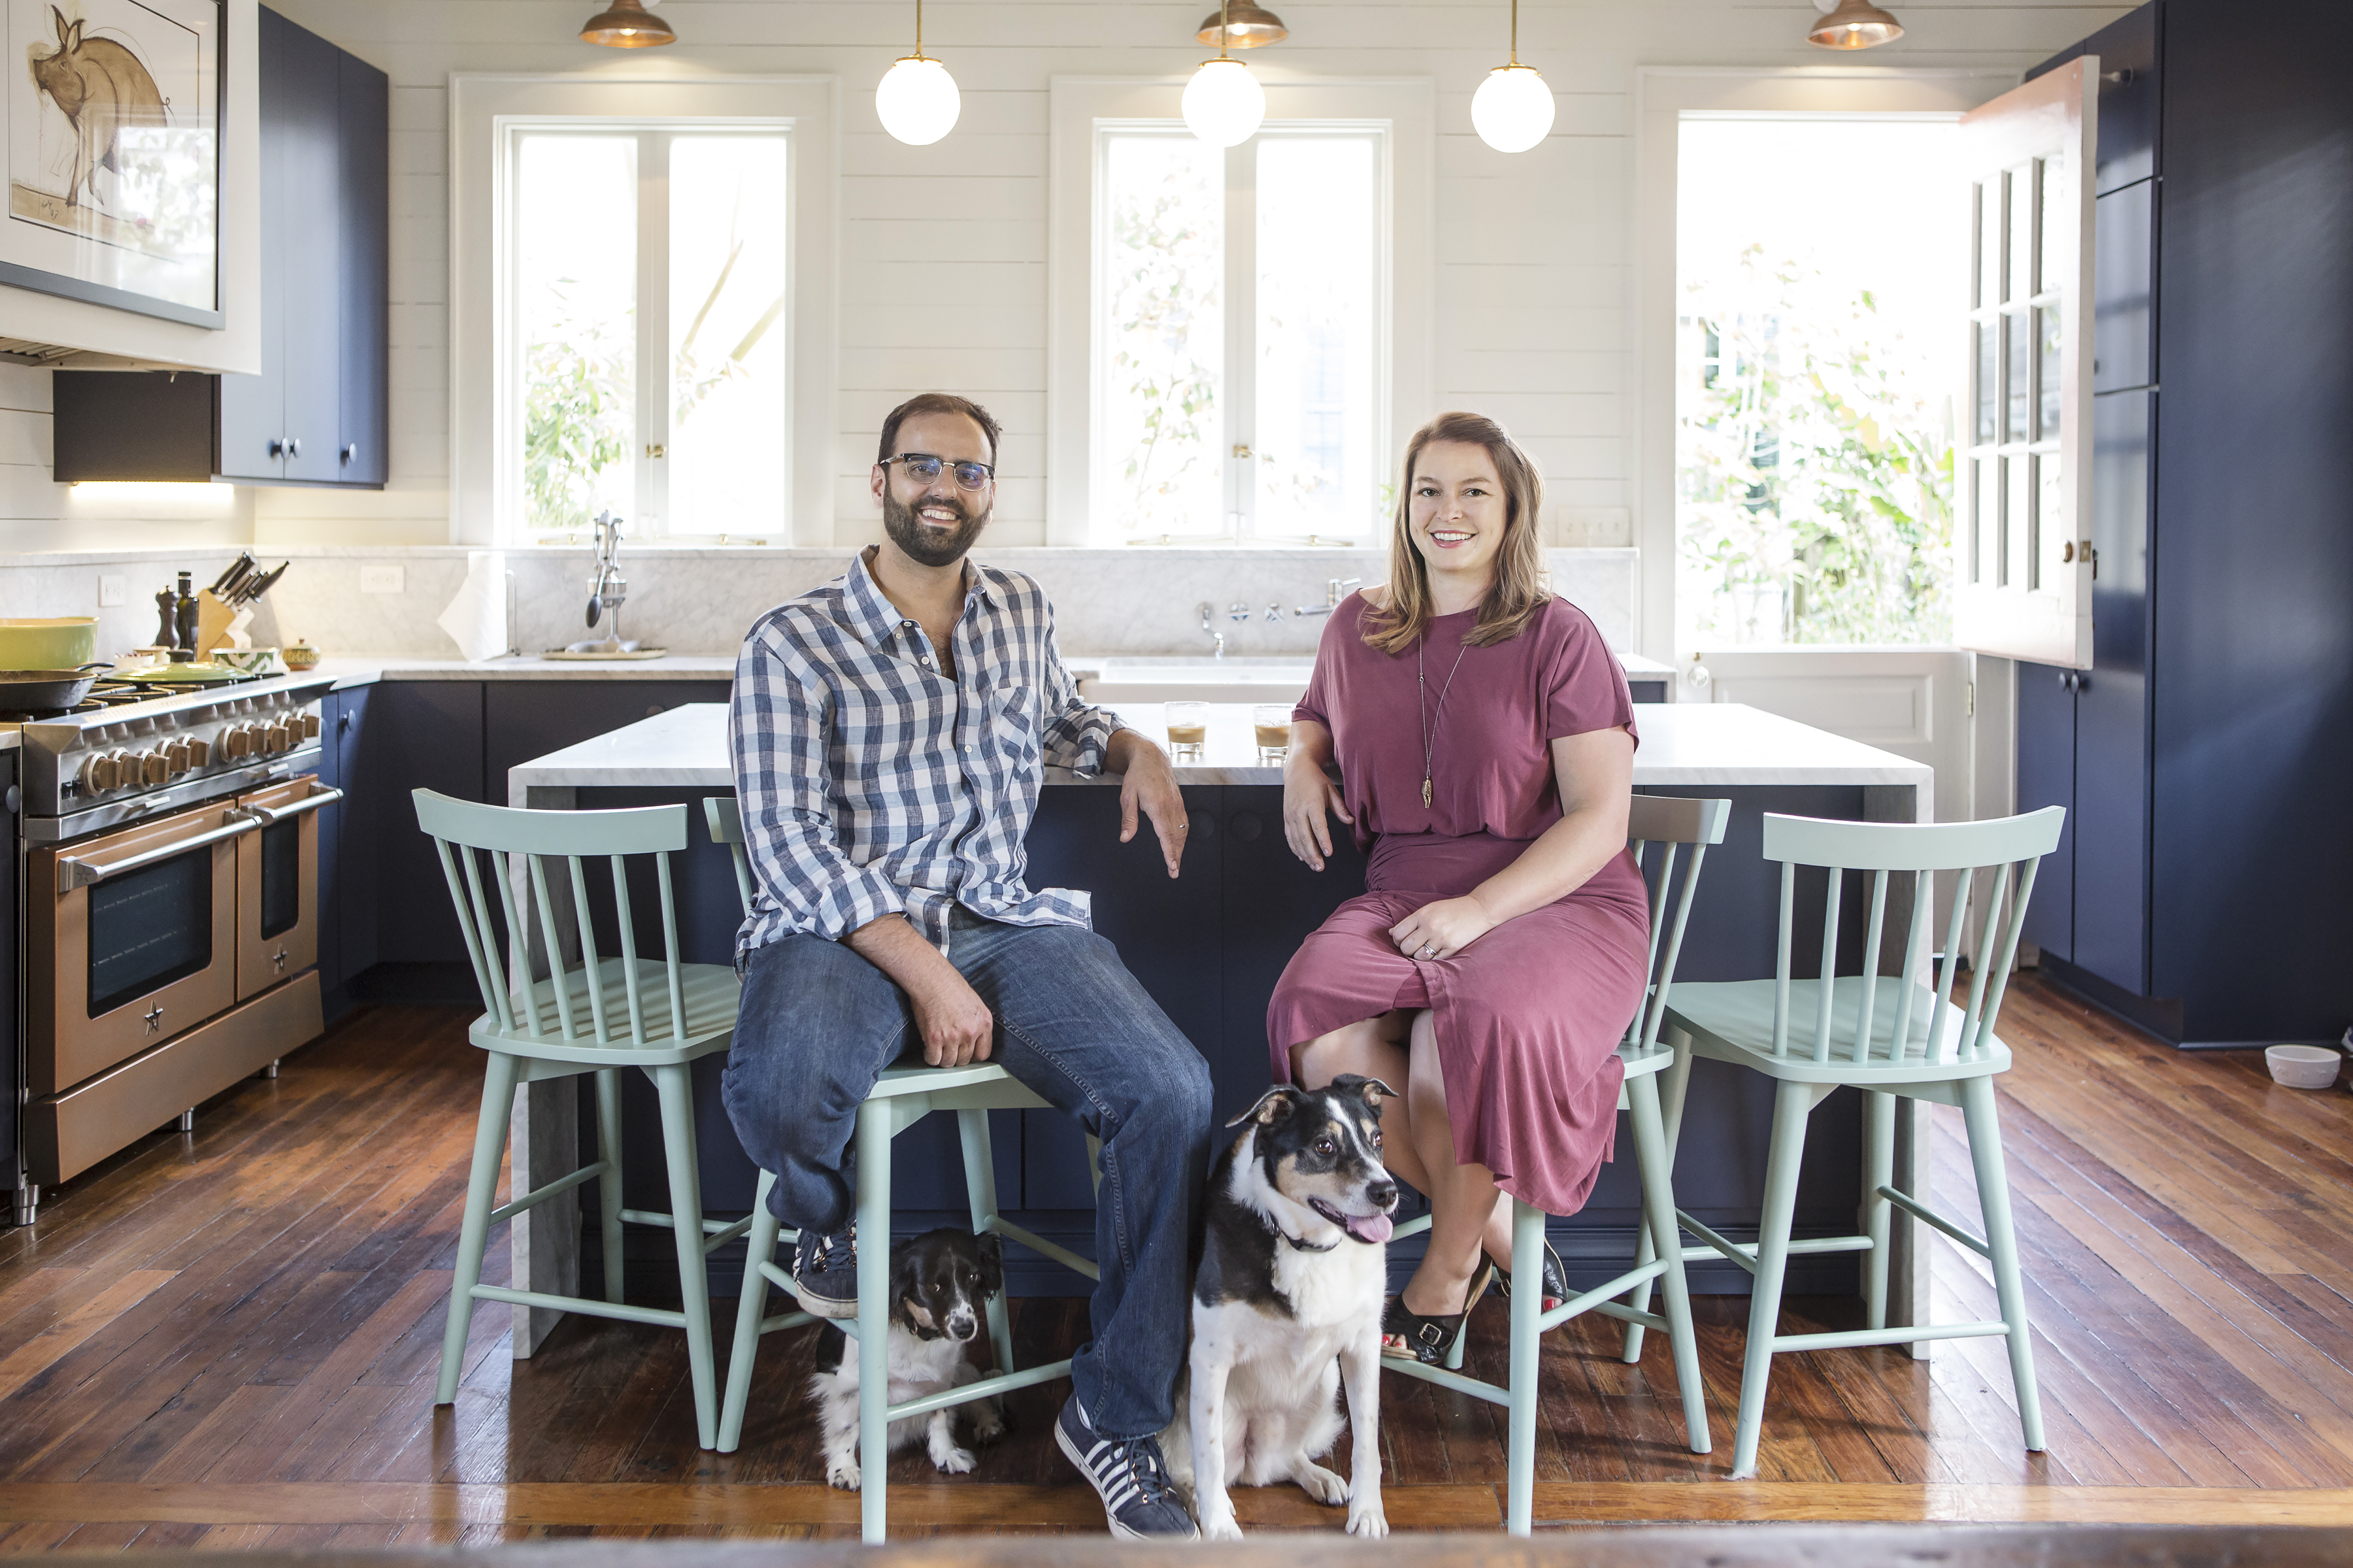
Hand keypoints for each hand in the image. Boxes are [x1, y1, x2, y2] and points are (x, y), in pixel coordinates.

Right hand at [909, 967, 994, 1066]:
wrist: (931, 979)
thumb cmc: (950, 986)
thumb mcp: (975, 1004)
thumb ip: (977, 1024)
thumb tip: (974, 1042)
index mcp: (984, 1023)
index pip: (983, 1054)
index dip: (973, 1056)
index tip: (966, 1054)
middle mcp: (970, 1032)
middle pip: (965, 1060)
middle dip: (957, 1057)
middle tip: (949, 1049)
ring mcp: (953, 1037)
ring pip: (949, 1063)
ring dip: (943, 1058)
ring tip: (939, 1048)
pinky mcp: (934, 1038)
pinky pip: (933, 1059)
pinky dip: (930, 1056)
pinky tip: (929, 1048)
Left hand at [1113, 732, 1187, 876]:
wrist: (1151, 756)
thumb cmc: (1137, 775)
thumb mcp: (1127, 796)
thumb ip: (1128, 819)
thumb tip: (1125, 837)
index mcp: (1157, 806)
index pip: (1166, 835)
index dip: (1170, 852)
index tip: (1172, 865)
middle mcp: (1170, 806)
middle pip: (1176, 837)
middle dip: (1177, 856)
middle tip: (1175, 871)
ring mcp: (1177, 803)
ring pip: (1182, 831)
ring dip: (1181, 848)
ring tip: (1177, 862)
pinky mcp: (1179, 801)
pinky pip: (1184, 822)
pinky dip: (1183, 835)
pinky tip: (1180, 842)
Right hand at [1283, 762, 1354, 870]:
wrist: (1296, 770)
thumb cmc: (1315, 780)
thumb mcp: (1331, 790)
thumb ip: (1340, 807)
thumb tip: (1351, 820)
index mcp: (1311, 803)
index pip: (1318, 826)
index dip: (1323, 841)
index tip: (1329, 853)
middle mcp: (1298, 811)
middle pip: (1305, 837)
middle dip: (1313, 854)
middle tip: (1320, 867)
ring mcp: (1290, 815)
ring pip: (1296, 840)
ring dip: (1304, 854)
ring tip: (1314, 866)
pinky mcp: (1286, 818)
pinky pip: (1290, 837)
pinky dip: (1295, 848)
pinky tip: (1302, 857)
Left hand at [1389, 896, 1497, 961]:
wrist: (1479, 909)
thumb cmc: (1452, 909)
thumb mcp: (1429, 909)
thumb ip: (1411, 921)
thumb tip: (1391, 933)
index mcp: (1422, 915)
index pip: (1398, 933)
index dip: (1397, 940)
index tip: (1403, 940)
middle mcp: (1430, 926)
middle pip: (1406, 947)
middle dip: (1406, 950)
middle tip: (1413, 948)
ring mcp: (1441, 938)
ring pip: (1419, 957)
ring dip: (1419, 956)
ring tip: (1425, 950)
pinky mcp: (1452, 948)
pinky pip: (1434, 961)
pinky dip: (1432, 959)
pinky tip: (1435, 953)